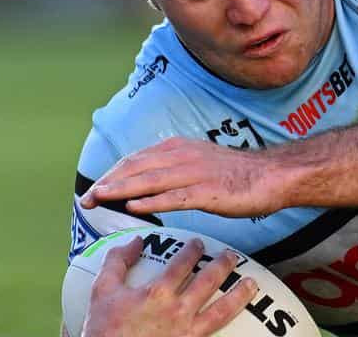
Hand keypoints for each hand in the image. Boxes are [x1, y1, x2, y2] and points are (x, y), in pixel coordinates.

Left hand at [80, 137, 284, 216]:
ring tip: (99, 199)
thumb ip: (174, 166)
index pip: (136, 159)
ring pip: (149, 181)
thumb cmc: (238, 173)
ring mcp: (195, 174)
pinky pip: (174, 197)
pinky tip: (135, 208)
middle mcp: (183, 157)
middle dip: (108, 183)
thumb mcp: (200, 161)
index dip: (112, 174)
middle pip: (136, 168)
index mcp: (179, 148)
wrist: (272, 175)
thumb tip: (148, 179)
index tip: (94, 188)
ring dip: (121, 190)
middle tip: (86, 200)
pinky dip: (152, 202)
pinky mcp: (207, 192)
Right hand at [82, 236, 258, 336]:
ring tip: (251, 283)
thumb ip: (117, 262)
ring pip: (222, 309)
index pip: (183, 262)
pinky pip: (217, 331)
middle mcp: (178, 310)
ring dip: (240, 294)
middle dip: (223, 264)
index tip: (198, 243)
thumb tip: (136, 240)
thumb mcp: (102, 292)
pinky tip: (242, 318)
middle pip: (209, 280)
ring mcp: (188, 331)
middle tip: (231, 255)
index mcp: (158, 292)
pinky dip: (231, 323)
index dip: (193, 249)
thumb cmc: (104, 330)